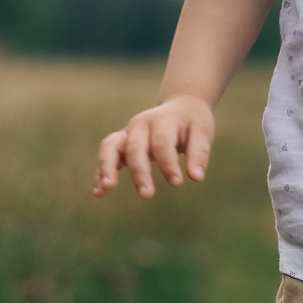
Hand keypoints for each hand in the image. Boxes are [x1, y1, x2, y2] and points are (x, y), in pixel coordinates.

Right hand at [92, 94, 216, 199]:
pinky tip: (99, 193)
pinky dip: (100, 173)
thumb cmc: (193, 123)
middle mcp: (140, 125)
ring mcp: (128, 133)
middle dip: (139, 172)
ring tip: (106, 188)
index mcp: (162, 120)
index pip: (162, 143)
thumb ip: (199, 154)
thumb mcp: (203, 132)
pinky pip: (106, 156)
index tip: (177, 182)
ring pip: (110, 147)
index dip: (168, 163)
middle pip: (134, 147)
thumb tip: (196, 178)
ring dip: (107, 167)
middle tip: (146, 195)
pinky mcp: (121, 143)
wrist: (180, 106)